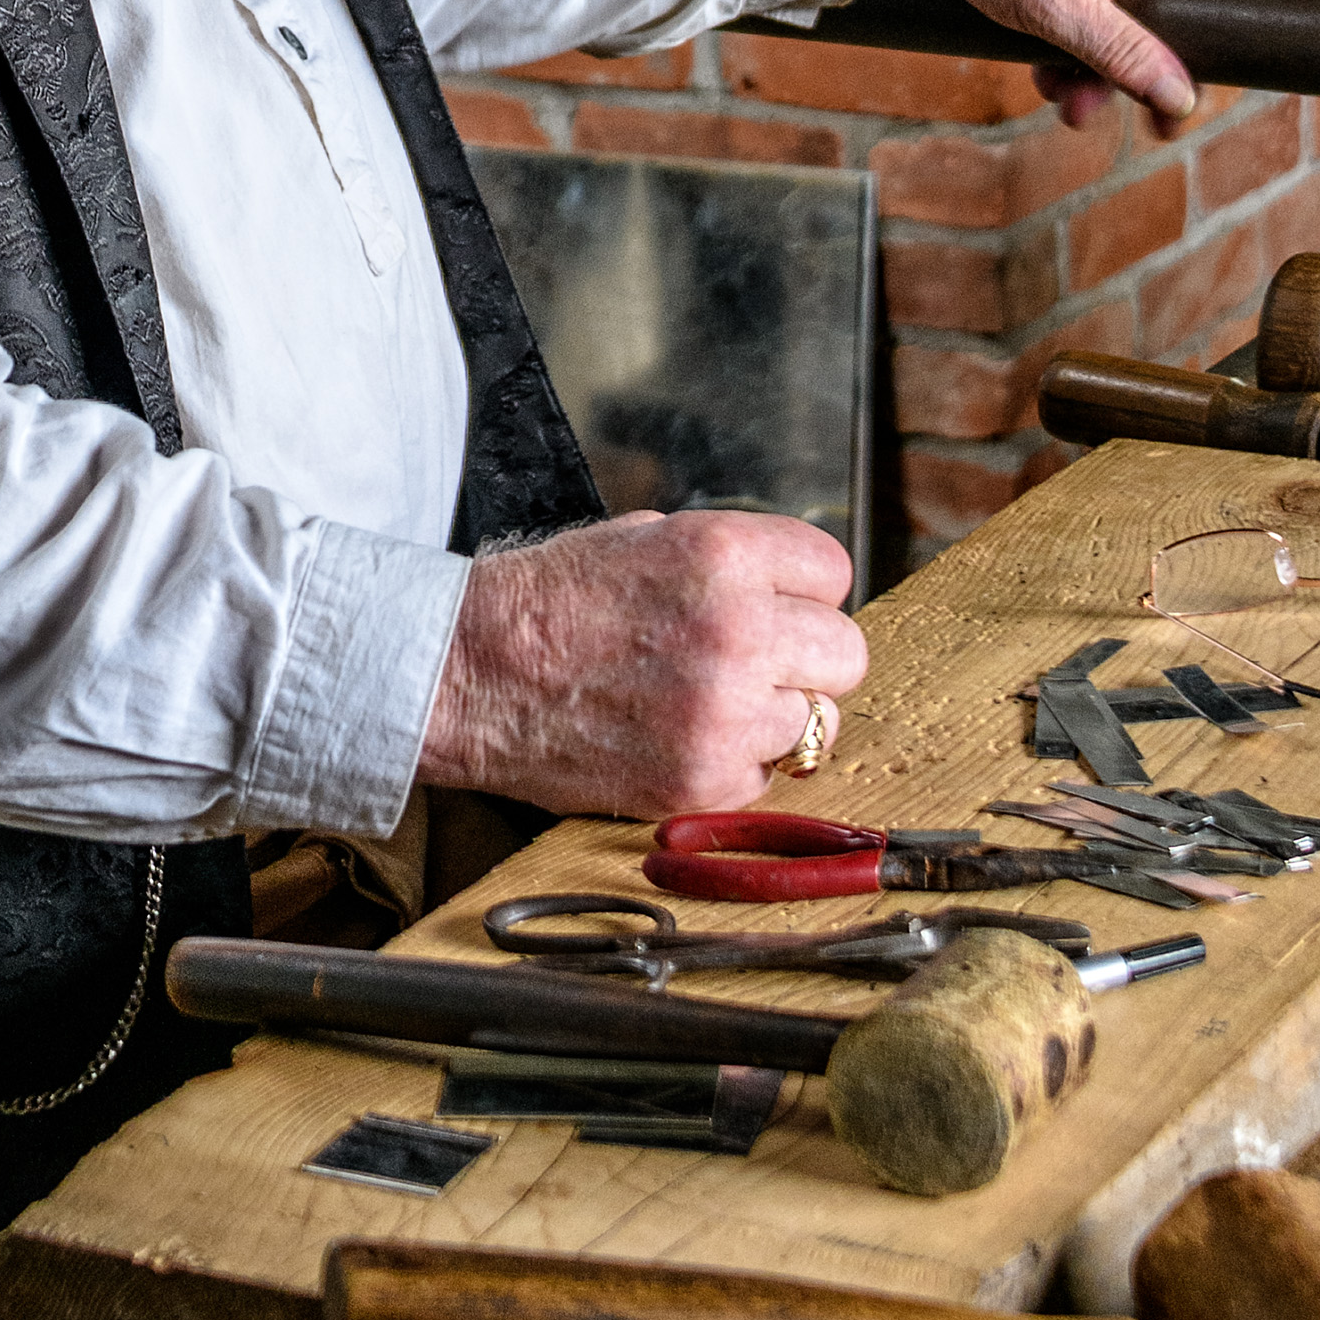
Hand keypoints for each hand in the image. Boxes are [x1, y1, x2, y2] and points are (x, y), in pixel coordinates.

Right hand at [417, 509, 866, 819]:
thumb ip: (729, 564)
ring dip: (777, 717)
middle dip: (806, 658)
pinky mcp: (704, 781)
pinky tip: (681, 738)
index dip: (802, 591)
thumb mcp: (645, 538)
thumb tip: (791, 594)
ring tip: (714, 703)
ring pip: (819, 723)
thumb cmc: (549, 601)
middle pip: (846, 653)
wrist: (473, 674)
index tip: (777, 606)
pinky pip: (768, 777)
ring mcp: (724, 714)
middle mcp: (736, 632)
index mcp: (722, 555)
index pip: (832, 571)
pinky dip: (736, 766)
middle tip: (759, 663)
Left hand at [879, 0, 1265, 138]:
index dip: (1240, 24)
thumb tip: (1179, 96)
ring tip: (1067, 102)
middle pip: (1173, 18)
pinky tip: (1042, 76)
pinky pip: (1079, 24)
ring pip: (1120, 29)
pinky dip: (1066, 56)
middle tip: (1146, 124)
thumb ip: (1126, 54)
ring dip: (1099, 74)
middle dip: (1150, 73)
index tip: (1222, 78)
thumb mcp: (1064, 8)